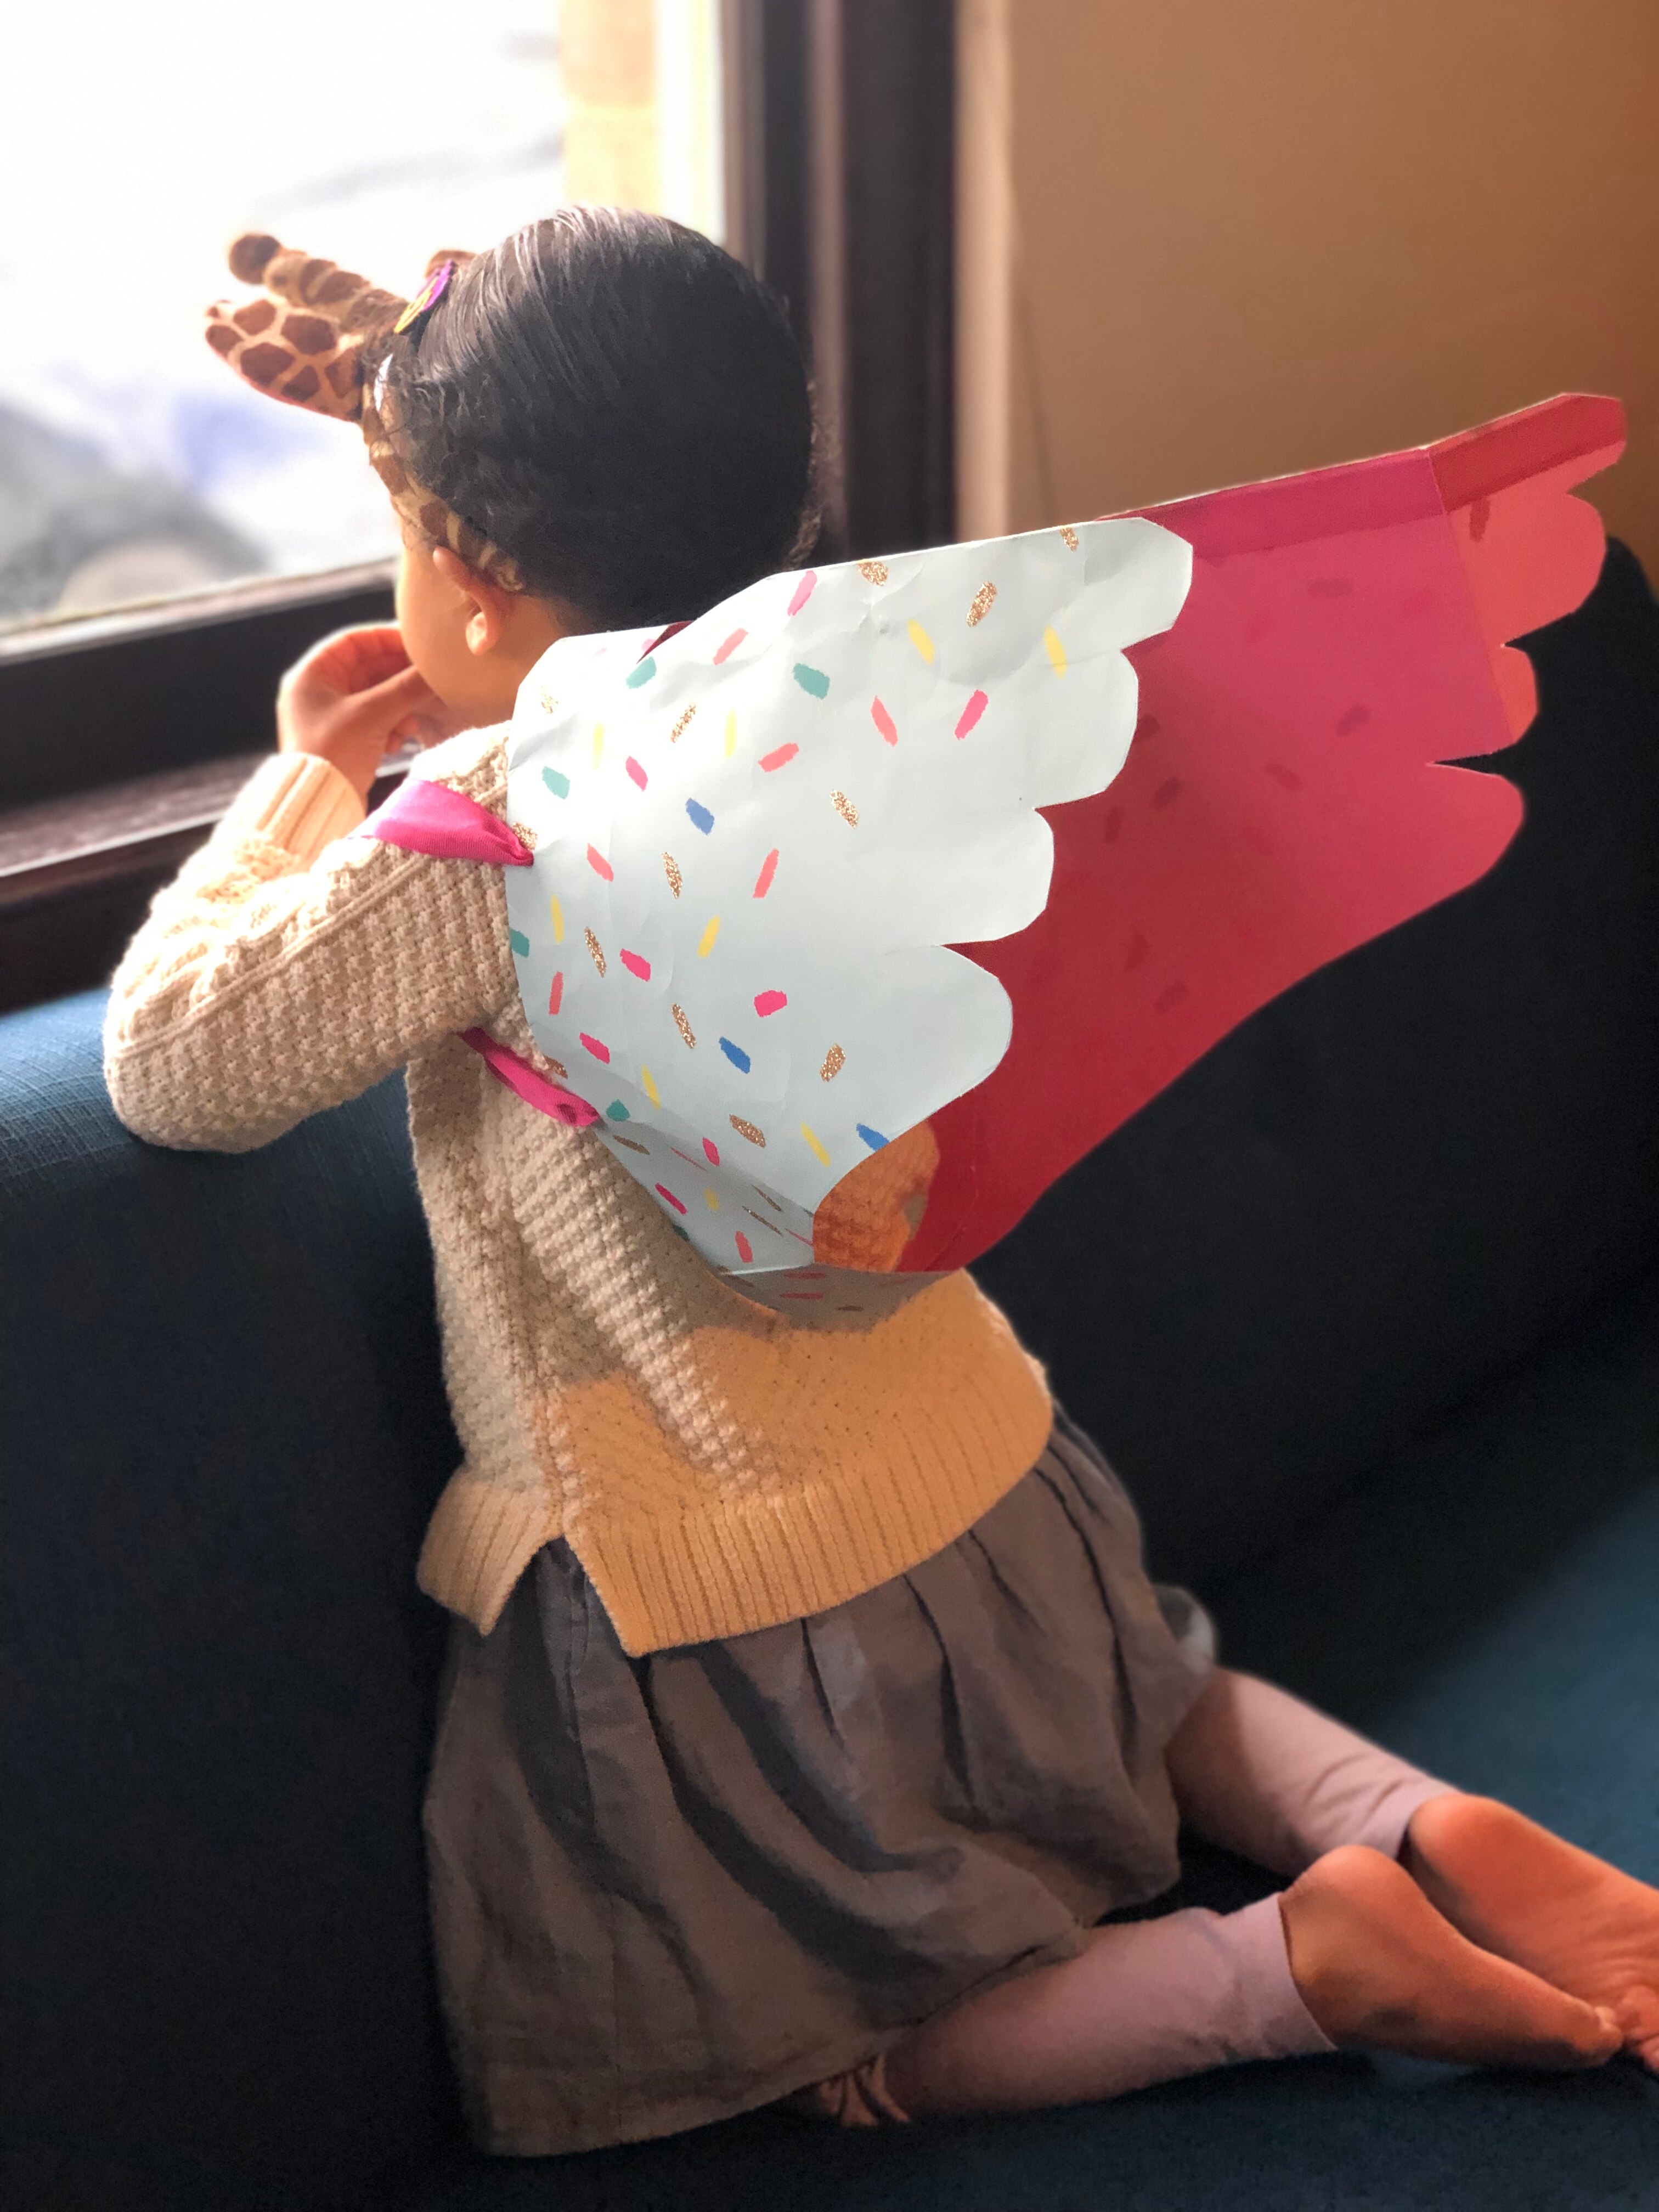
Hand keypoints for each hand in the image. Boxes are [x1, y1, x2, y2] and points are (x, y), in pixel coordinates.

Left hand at [276, 625, 467, 800]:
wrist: (316, 807)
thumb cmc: (332, 754)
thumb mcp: (371, 715)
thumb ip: (406, 688)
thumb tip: (438, 671)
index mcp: (311, 675)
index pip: (353, 642)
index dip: (386, 639)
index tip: (417, 646)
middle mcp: (317, 692)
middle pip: (367, 670)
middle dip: (398, 679)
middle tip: (428, 681)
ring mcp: (330, 717)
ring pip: (374, 697)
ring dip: (398, 705)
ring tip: (410, 721)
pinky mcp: (343, 740)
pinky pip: (373, 720)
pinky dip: (389, 726)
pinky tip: (396, 742)